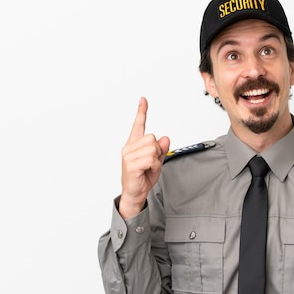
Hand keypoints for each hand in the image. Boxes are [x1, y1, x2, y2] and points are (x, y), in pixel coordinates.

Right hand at [119, 97, 169, 218]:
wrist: (135, 193)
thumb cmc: (143, 177)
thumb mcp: (156, 161)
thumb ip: (160, 149)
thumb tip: (165, 138)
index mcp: (134, 144)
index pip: (139, 125)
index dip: (142, 112)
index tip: (143, 100)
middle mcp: (129, 148)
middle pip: (153, 138)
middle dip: (157, 151)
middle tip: (151, 163)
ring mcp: (128, 156)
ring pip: (153, 149)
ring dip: (156, 160)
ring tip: (148, 168)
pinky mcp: (131, 165)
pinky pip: (151, 159)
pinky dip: (154, 166)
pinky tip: (146, 172)